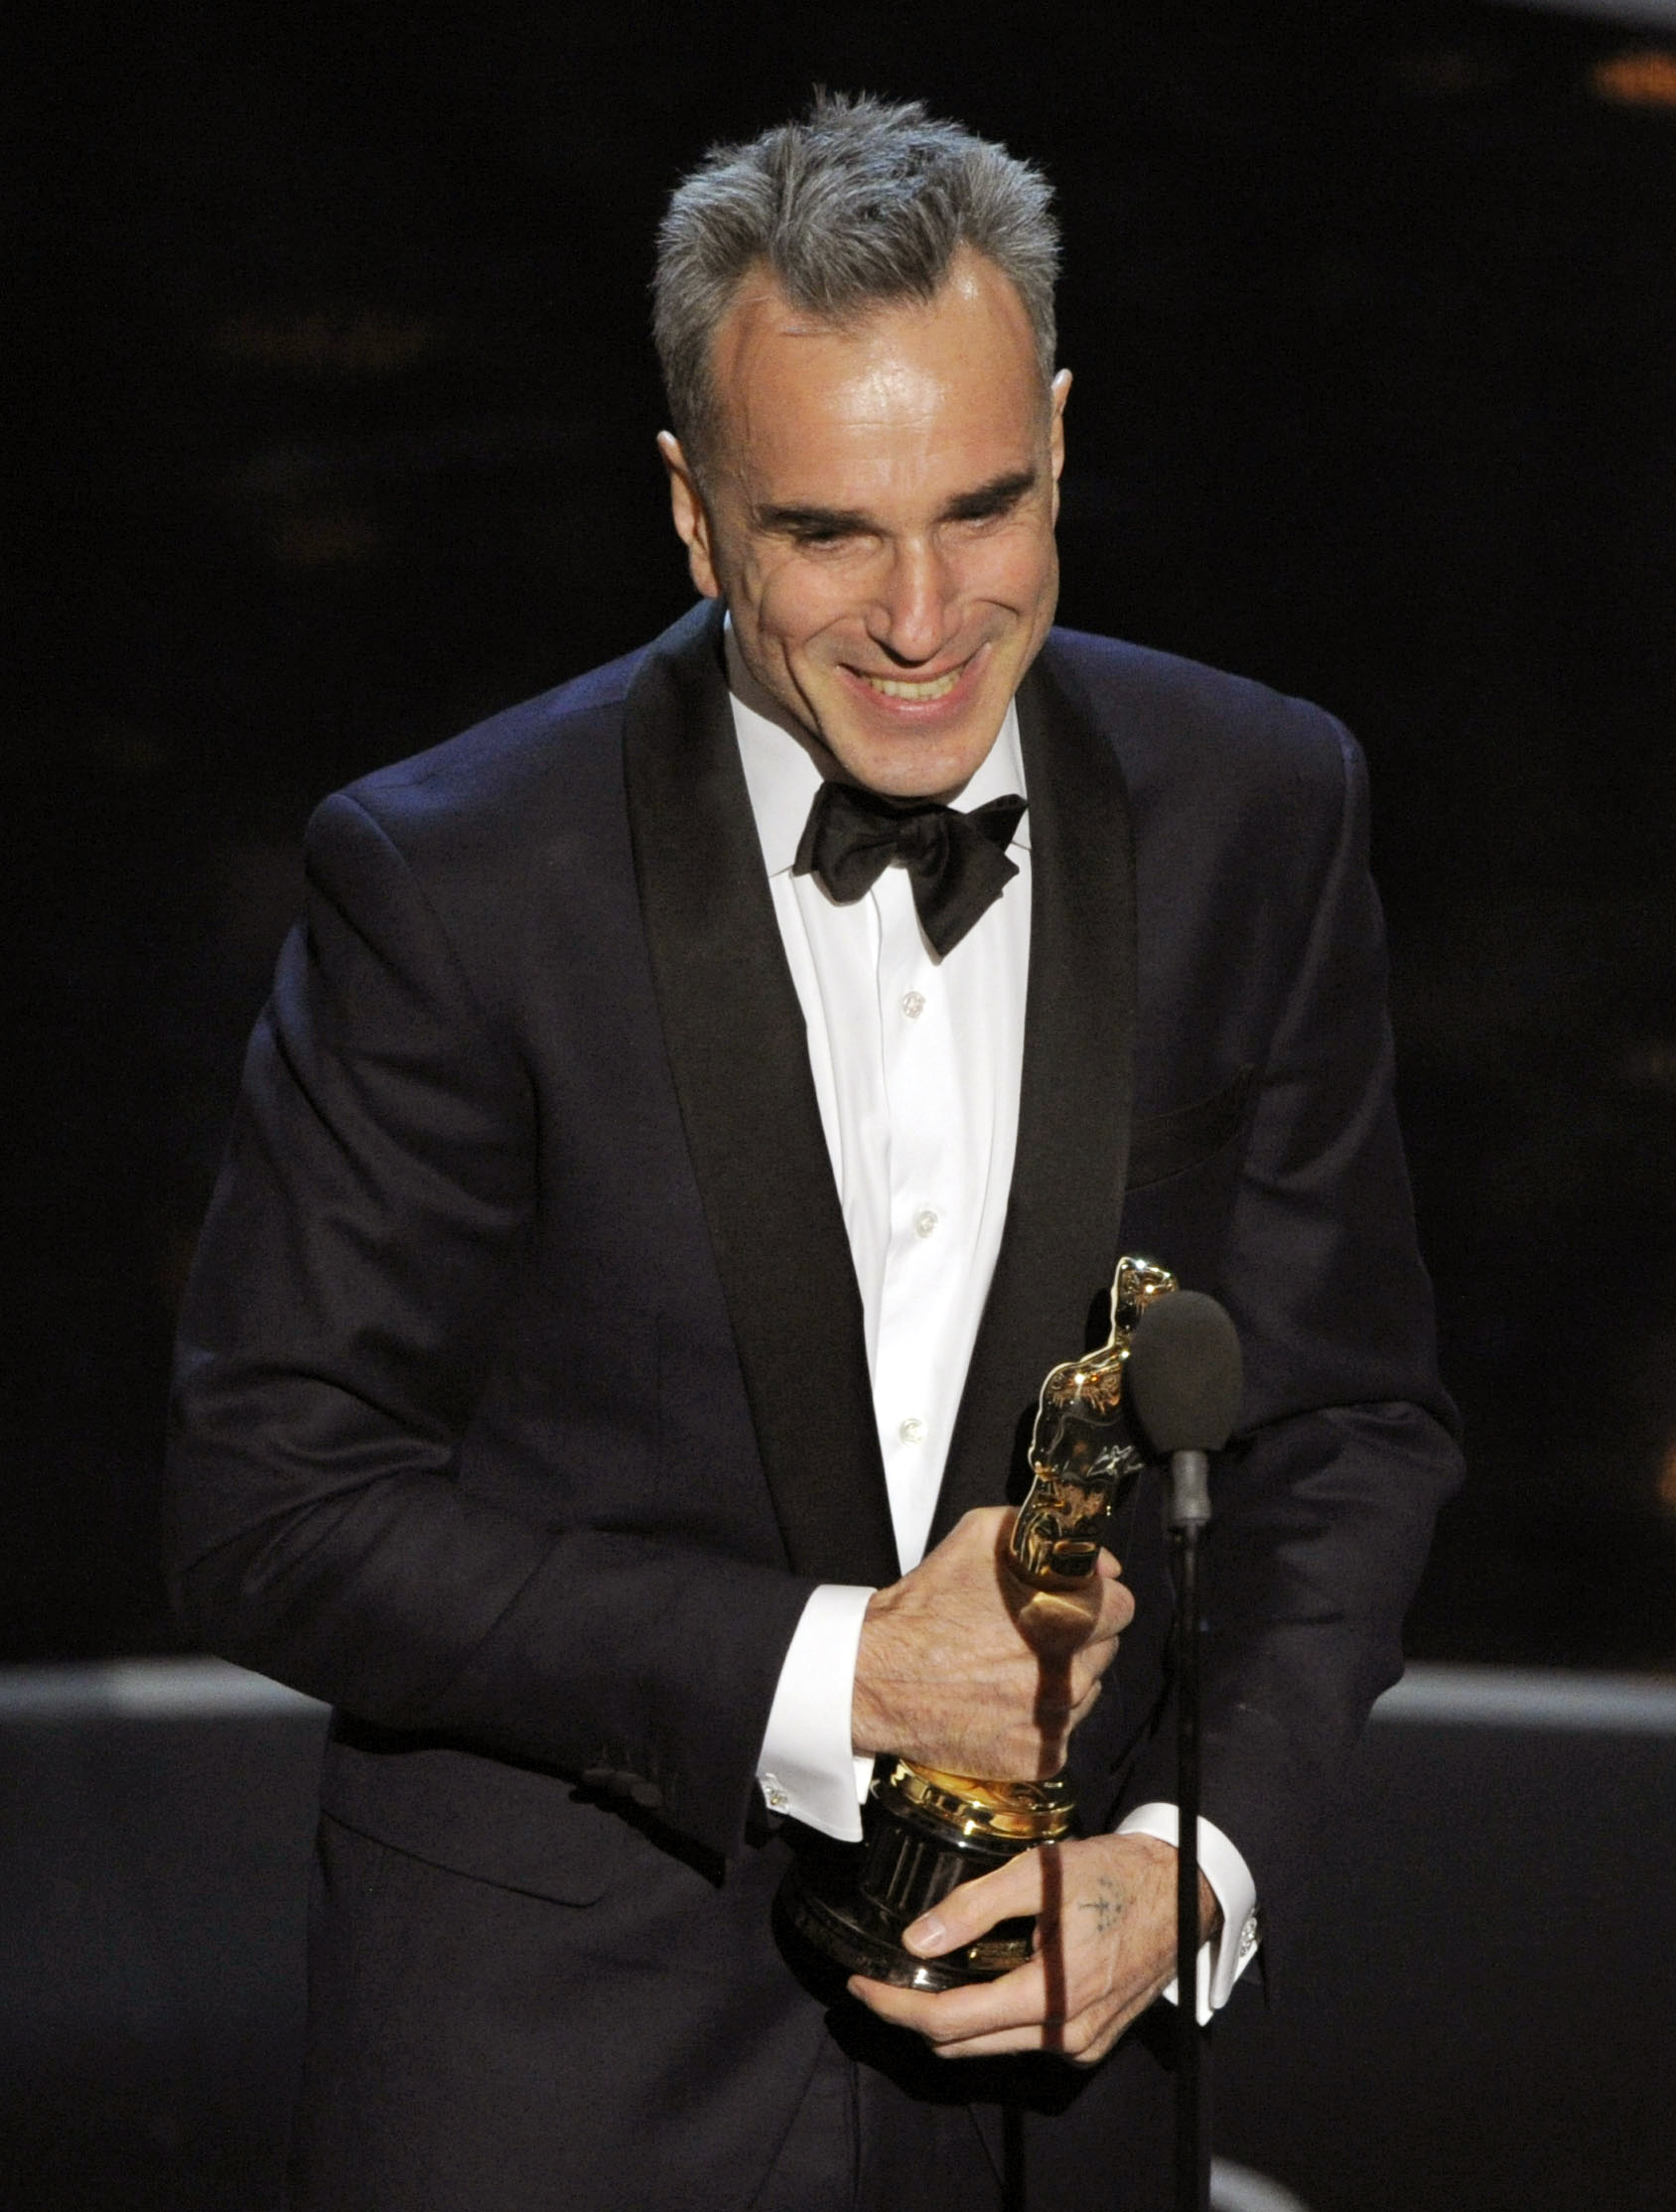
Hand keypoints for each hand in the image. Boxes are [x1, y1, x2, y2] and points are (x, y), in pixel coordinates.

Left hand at [848, 1832, 1219, 2064]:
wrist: (1182, 1890)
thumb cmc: (1112, 1875)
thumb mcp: (1036, 1873)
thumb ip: (973, 1907)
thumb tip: (915, 1939)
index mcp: (1050, 1996)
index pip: (950, 2021)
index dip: (895, 2007)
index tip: (860, 1986)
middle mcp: (1065, 2036)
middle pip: (962, 2045)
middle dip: (911, 2017)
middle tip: (879, 1981)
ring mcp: (1080, 2045)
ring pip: (988, 2047)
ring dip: (946, 2020)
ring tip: (917, 1977)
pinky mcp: (1089, 2039)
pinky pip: (1019, 2040)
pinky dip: (985, 2018)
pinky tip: (973, 1979)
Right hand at [851, 1507, 1133, 1779]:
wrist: (877, 1677)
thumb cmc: (925, 1609)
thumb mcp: (979, 1537)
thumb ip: (1044, 1536)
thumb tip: (1094, 1559)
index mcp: (1065, 1618)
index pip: (1121, 1605)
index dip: (1095, 1597)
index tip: (1074, 1599)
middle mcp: (1069, 1672)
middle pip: (1104, 1649)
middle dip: (1077, 1637)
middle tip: (1031, 1633)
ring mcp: (1057, 1720)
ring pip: (1085, 1691)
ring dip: (1060, 1678)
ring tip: (1008, 1668)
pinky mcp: (1040, 1757)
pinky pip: (1060, 1733)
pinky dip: (1038, 1719)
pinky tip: (1001, 1702)